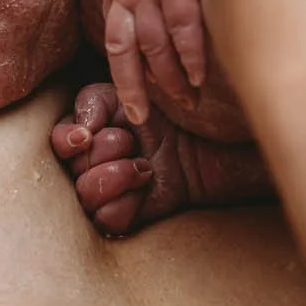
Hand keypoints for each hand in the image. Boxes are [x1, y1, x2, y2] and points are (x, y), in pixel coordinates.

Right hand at [50, 82, 271, 234]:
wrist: (242, 139)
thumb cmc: (202, 104)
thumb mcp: (151, 86)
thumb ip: (109, 94)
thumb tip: (81, 121)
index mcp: (109, 121)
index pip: (64, 134)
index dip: (68, 136)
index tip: (89, 133)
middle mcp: (111, 153)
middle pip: (69, 165)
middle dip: (96, 152)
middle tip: (130, 141)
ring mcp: (125, 184)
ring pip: (83, 194)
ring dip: (106, 178)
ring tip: (140, 166)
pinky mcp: (142, 211)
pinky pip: (107, 220)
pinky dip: (121, 206)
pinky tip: (146, 188)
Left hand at [100, 0, 205, 125]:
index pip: (117, 35)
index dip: (127, 77)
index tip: (137, 107)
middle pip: (129, 48)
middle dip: (144, 89)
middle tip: (156, 120)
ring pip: (154, 42)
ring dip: (172, 78)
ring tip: (192, 104)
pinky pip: (180, 19)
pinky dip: (191, 52)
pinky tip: (204, 75)